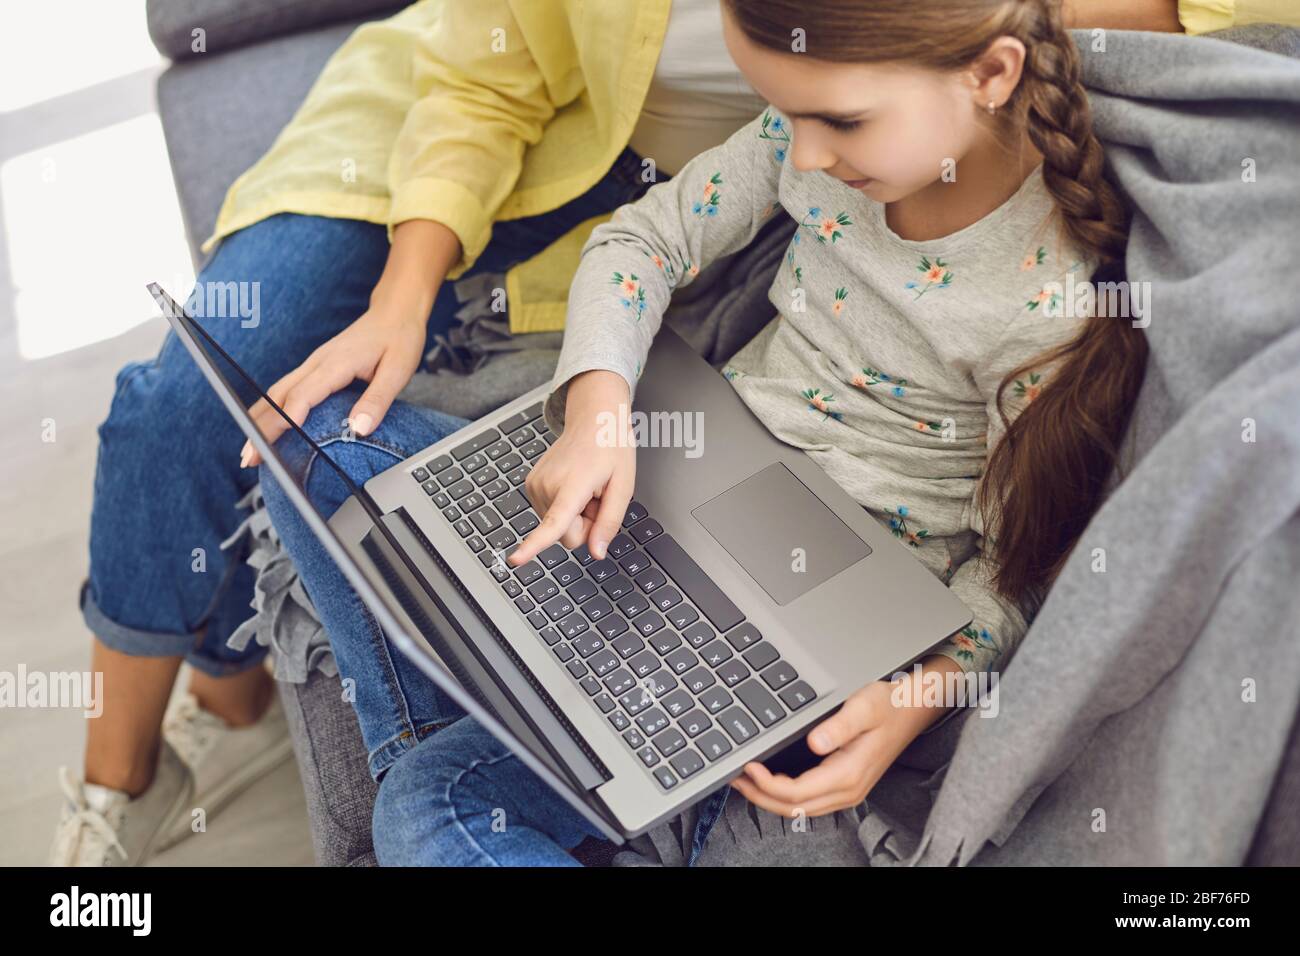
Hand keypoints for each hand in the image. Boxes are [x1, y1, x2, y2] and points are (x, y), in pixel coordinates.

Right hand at [240, 219, 458, 466]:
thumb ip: (378, 400)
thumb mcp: (398, 371)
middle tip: (249, 457)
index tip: (274, 442)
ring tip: (248, 449)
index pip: (304, 394)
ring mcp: (312, 364)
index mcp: (336, 363)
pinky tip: (263, 425)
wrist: (394, 312)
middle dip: (261, 426)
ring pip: (277, 392)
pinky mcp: (314, 368)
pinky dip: (269, 409)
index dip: (287, 419)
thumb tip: (359, 429)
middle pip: (280, 396)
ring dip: (259, 419)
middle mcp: (317, 363)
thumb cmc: (398, 339)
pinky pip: (285, 389)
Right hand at [508, 370, 633, 564]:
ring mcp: (535, 485)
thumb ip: (609, 522)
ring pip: (558, 527)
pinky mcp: (531, 486)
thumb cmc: (611, 448)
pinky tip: (575, 487)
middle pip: (566, 537)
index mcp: (572, 484)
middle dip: (585, 525)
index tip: (515, 560)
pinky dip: (566, 507)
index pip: (553, 523)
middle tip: (597, 498)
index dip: (534, 544)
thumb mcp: (624, 486)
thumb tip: (596, 553)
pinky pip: (551, 516)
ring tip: (587, 489)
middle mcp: (547, 485)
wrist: (592, 419)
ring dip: (576, 514)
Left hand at [730, 664, 950, 817]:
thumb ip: (839, 726)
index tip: (748, 767)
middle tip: (734, 779)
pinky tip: (770, 782)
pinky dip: (785, 796)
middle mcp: (848, 789)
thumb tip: (815, 743)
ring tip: (745, 782)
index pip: (797, 792)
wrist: (914, 709)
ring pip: (800, 809)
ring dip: (770, 799)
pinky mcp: (845, 785)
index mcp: (848, 773)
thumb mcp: (864, 707)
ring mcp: (848, 791)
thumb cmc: (889, 705)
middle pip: (794, 808)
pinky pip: (809, 801)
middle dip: (761, 797)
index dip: (767, 785)